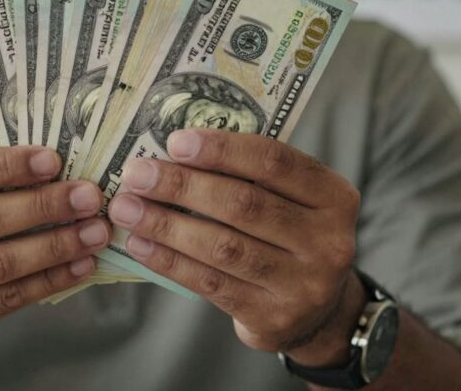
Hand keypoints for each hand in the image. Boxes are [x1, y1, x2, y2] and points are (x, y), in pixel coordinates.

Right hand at [0, 146, 110, 361]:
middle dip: (44, 205)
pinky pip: (11, 298)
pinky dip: (51, 279)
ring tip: (95, 230)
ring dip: (57, 245)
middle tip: (88, 196)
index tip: (52, 161)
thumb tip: (46, 165)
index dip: (7, 166)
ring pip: (1, 263)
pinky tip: (81, 264)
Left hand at [108, 129, 364, 365]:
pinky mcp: (272, 318)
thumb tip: (174, 151)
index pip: (275, 162)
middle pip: (244, 204)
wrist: (318, 313)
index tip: (175, 141)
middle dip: (182, 186)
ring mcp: (303, 285)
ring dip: (166, 225)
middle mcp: (327, 241)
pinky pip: (210, 284)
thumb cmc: (289, 236)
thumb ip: (250, 175)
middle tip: (136, 174)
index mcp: (334, 197)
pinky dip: (169, 261)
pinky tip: (139, 244)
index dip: (222, 149)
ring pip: (223, 247)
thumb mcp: (291, 201)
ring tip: (126, 208)